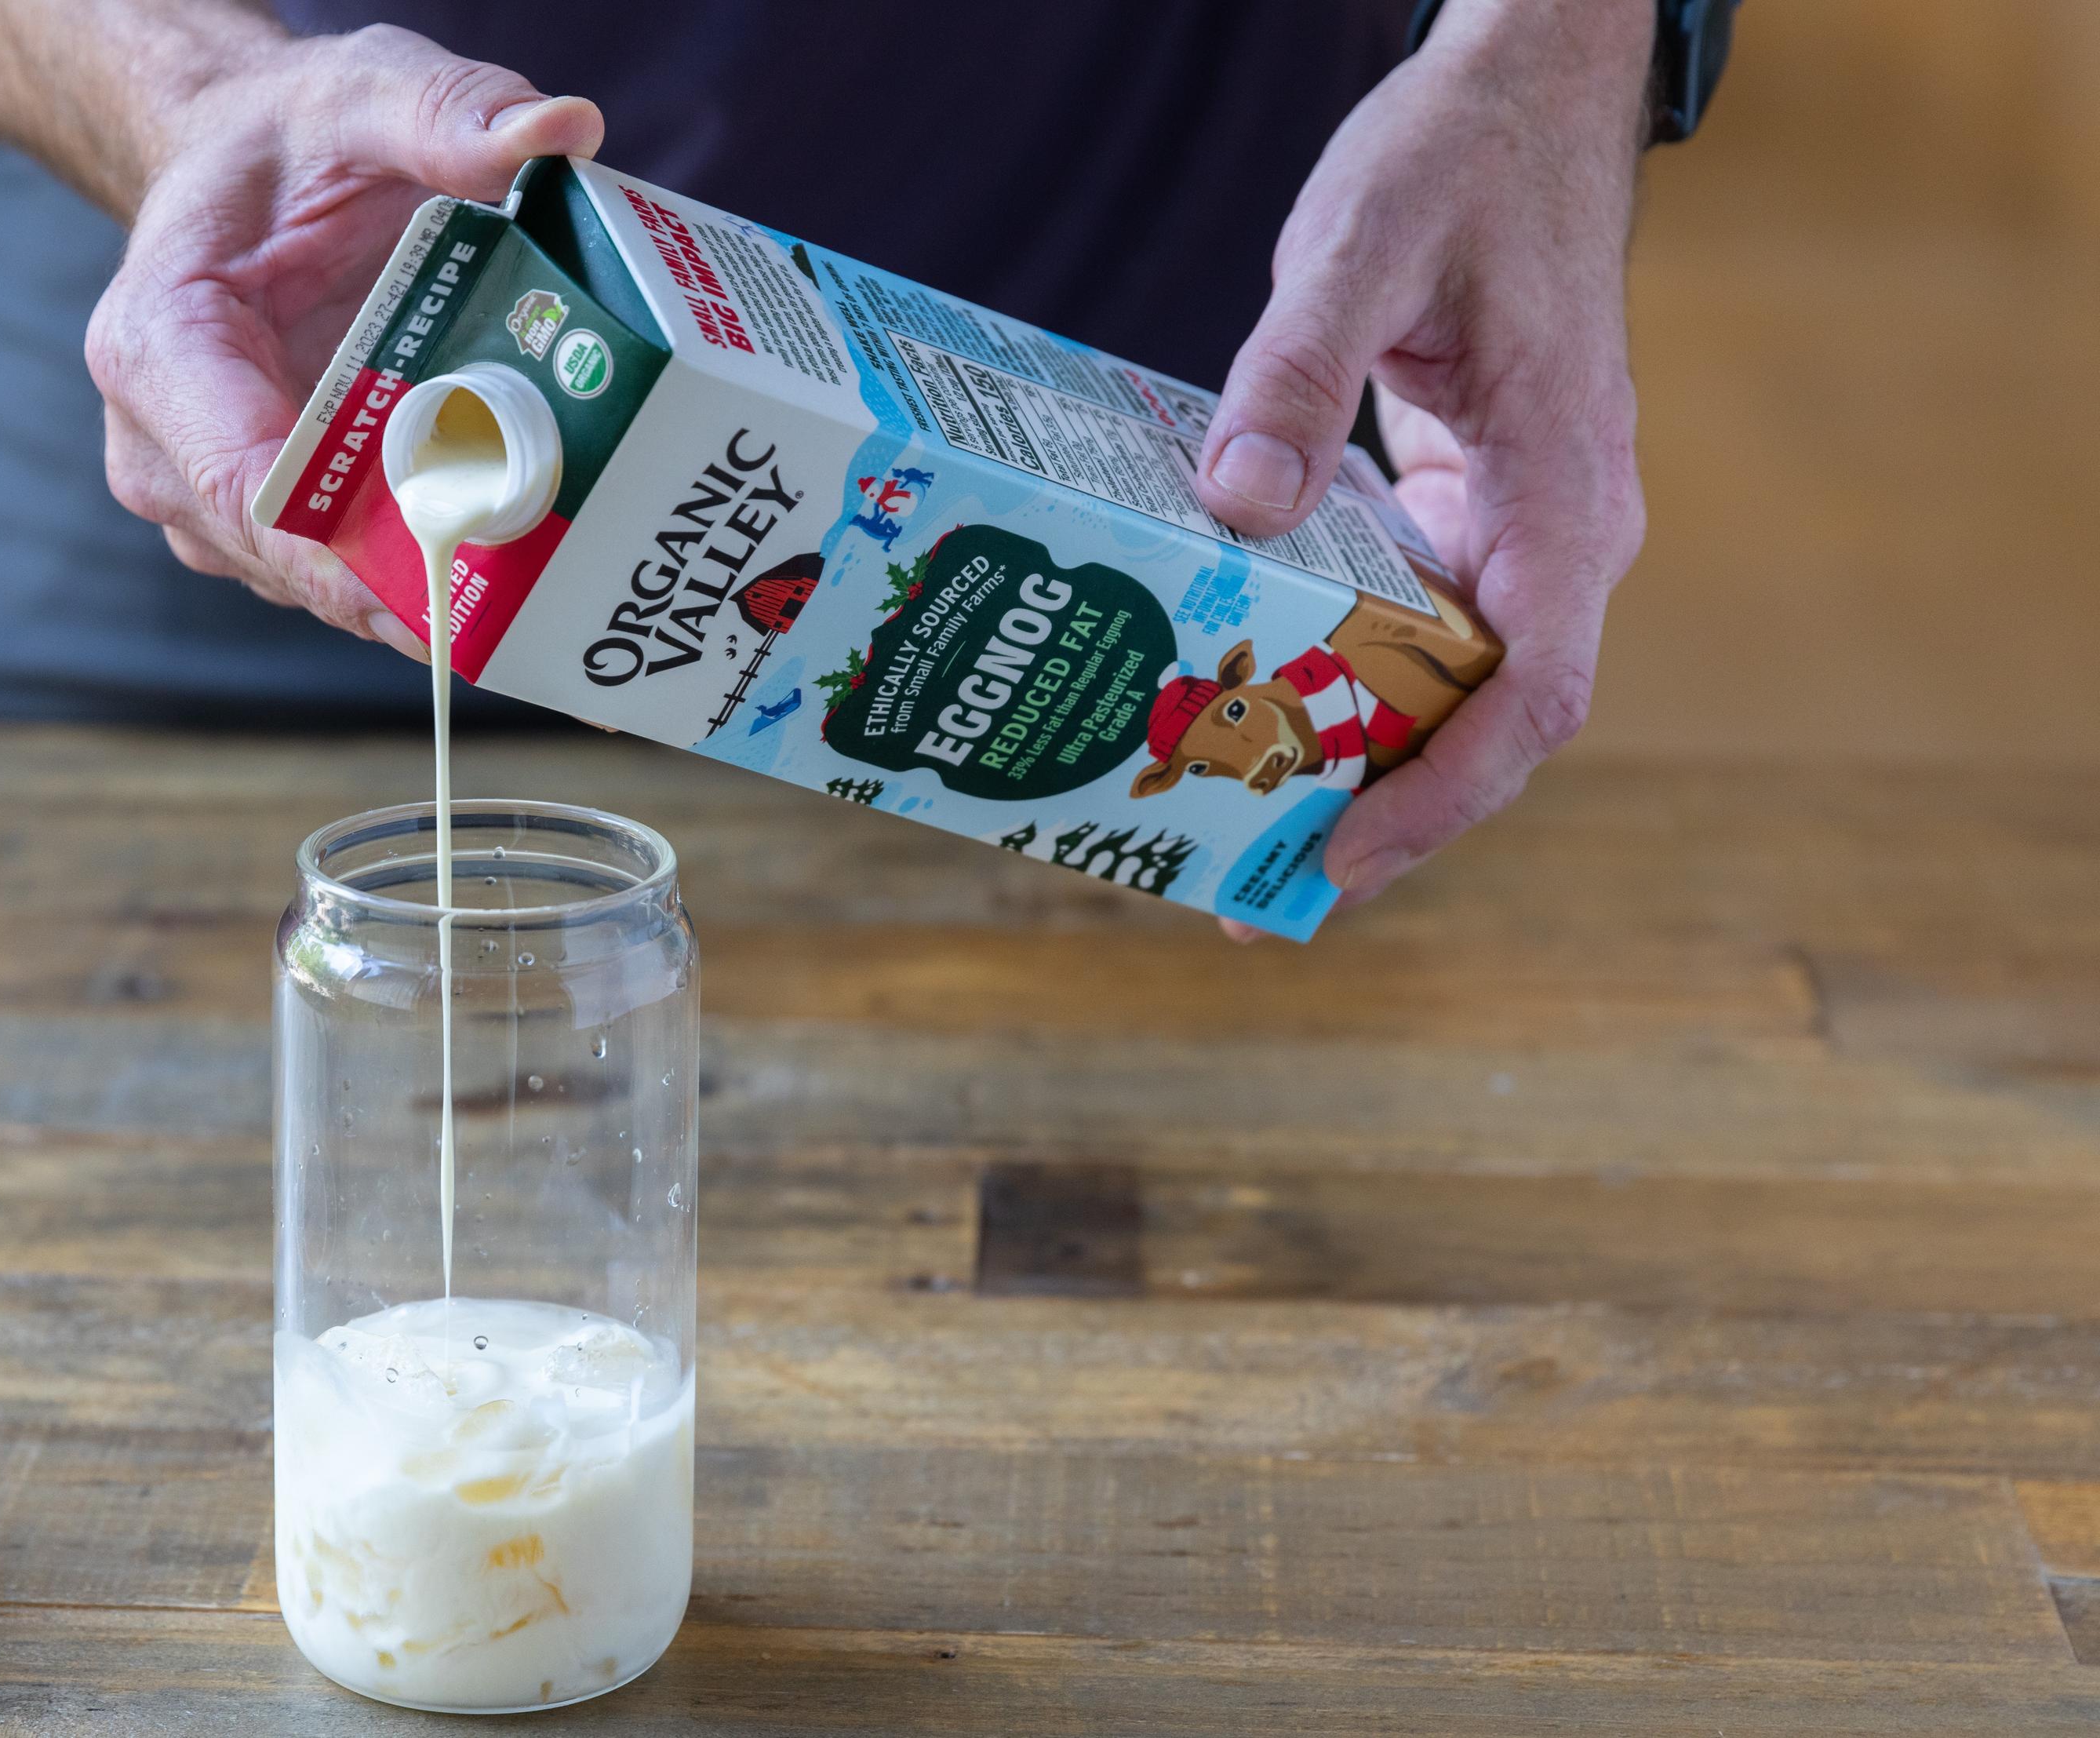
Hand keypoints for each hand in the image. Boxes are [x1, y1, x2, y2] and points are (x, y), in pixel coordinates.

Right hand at [84, 27, 603, 644]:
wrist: (239, 164)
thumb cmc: (288, 138)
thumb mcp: (363, 94)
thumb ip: (448, 111)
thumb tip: (562, 128)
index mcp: (161, 343)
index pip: (244, 483)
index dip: (339, 560)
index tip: (436, 604)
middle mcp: (160, 439)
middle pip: (282, 554)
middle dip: (403, 585)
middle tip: (526, 605)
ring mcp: (203, 490)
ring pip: (309, 581)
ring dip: (413, 587)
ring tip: (528, 585)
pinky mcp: (253, 516)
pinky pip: (331, 570)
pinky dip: (408, 570)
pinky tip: (494, 559)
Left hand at [1194, 0, 1654, 935]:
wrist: (1525, 97)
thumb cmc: (1465, 160)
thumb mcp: (1364, 246)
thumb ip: (1297, 374)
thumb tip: (1235, 509)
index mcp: (1567, 491)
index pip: (1534, 694)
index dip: (1442, 796)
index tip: (1343, 858)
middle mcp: (1556, 531)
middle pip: (1482, 720)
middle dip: (1375, 812)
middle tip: (1244, 889)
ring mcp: (1512, 525)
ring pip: (1441, 682)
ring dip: (1347, 754)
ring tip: (1225, 824)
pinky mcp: (1462, 505)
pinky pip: (1405, 619)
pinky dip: (1331, 668)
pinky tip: (1238, 689)